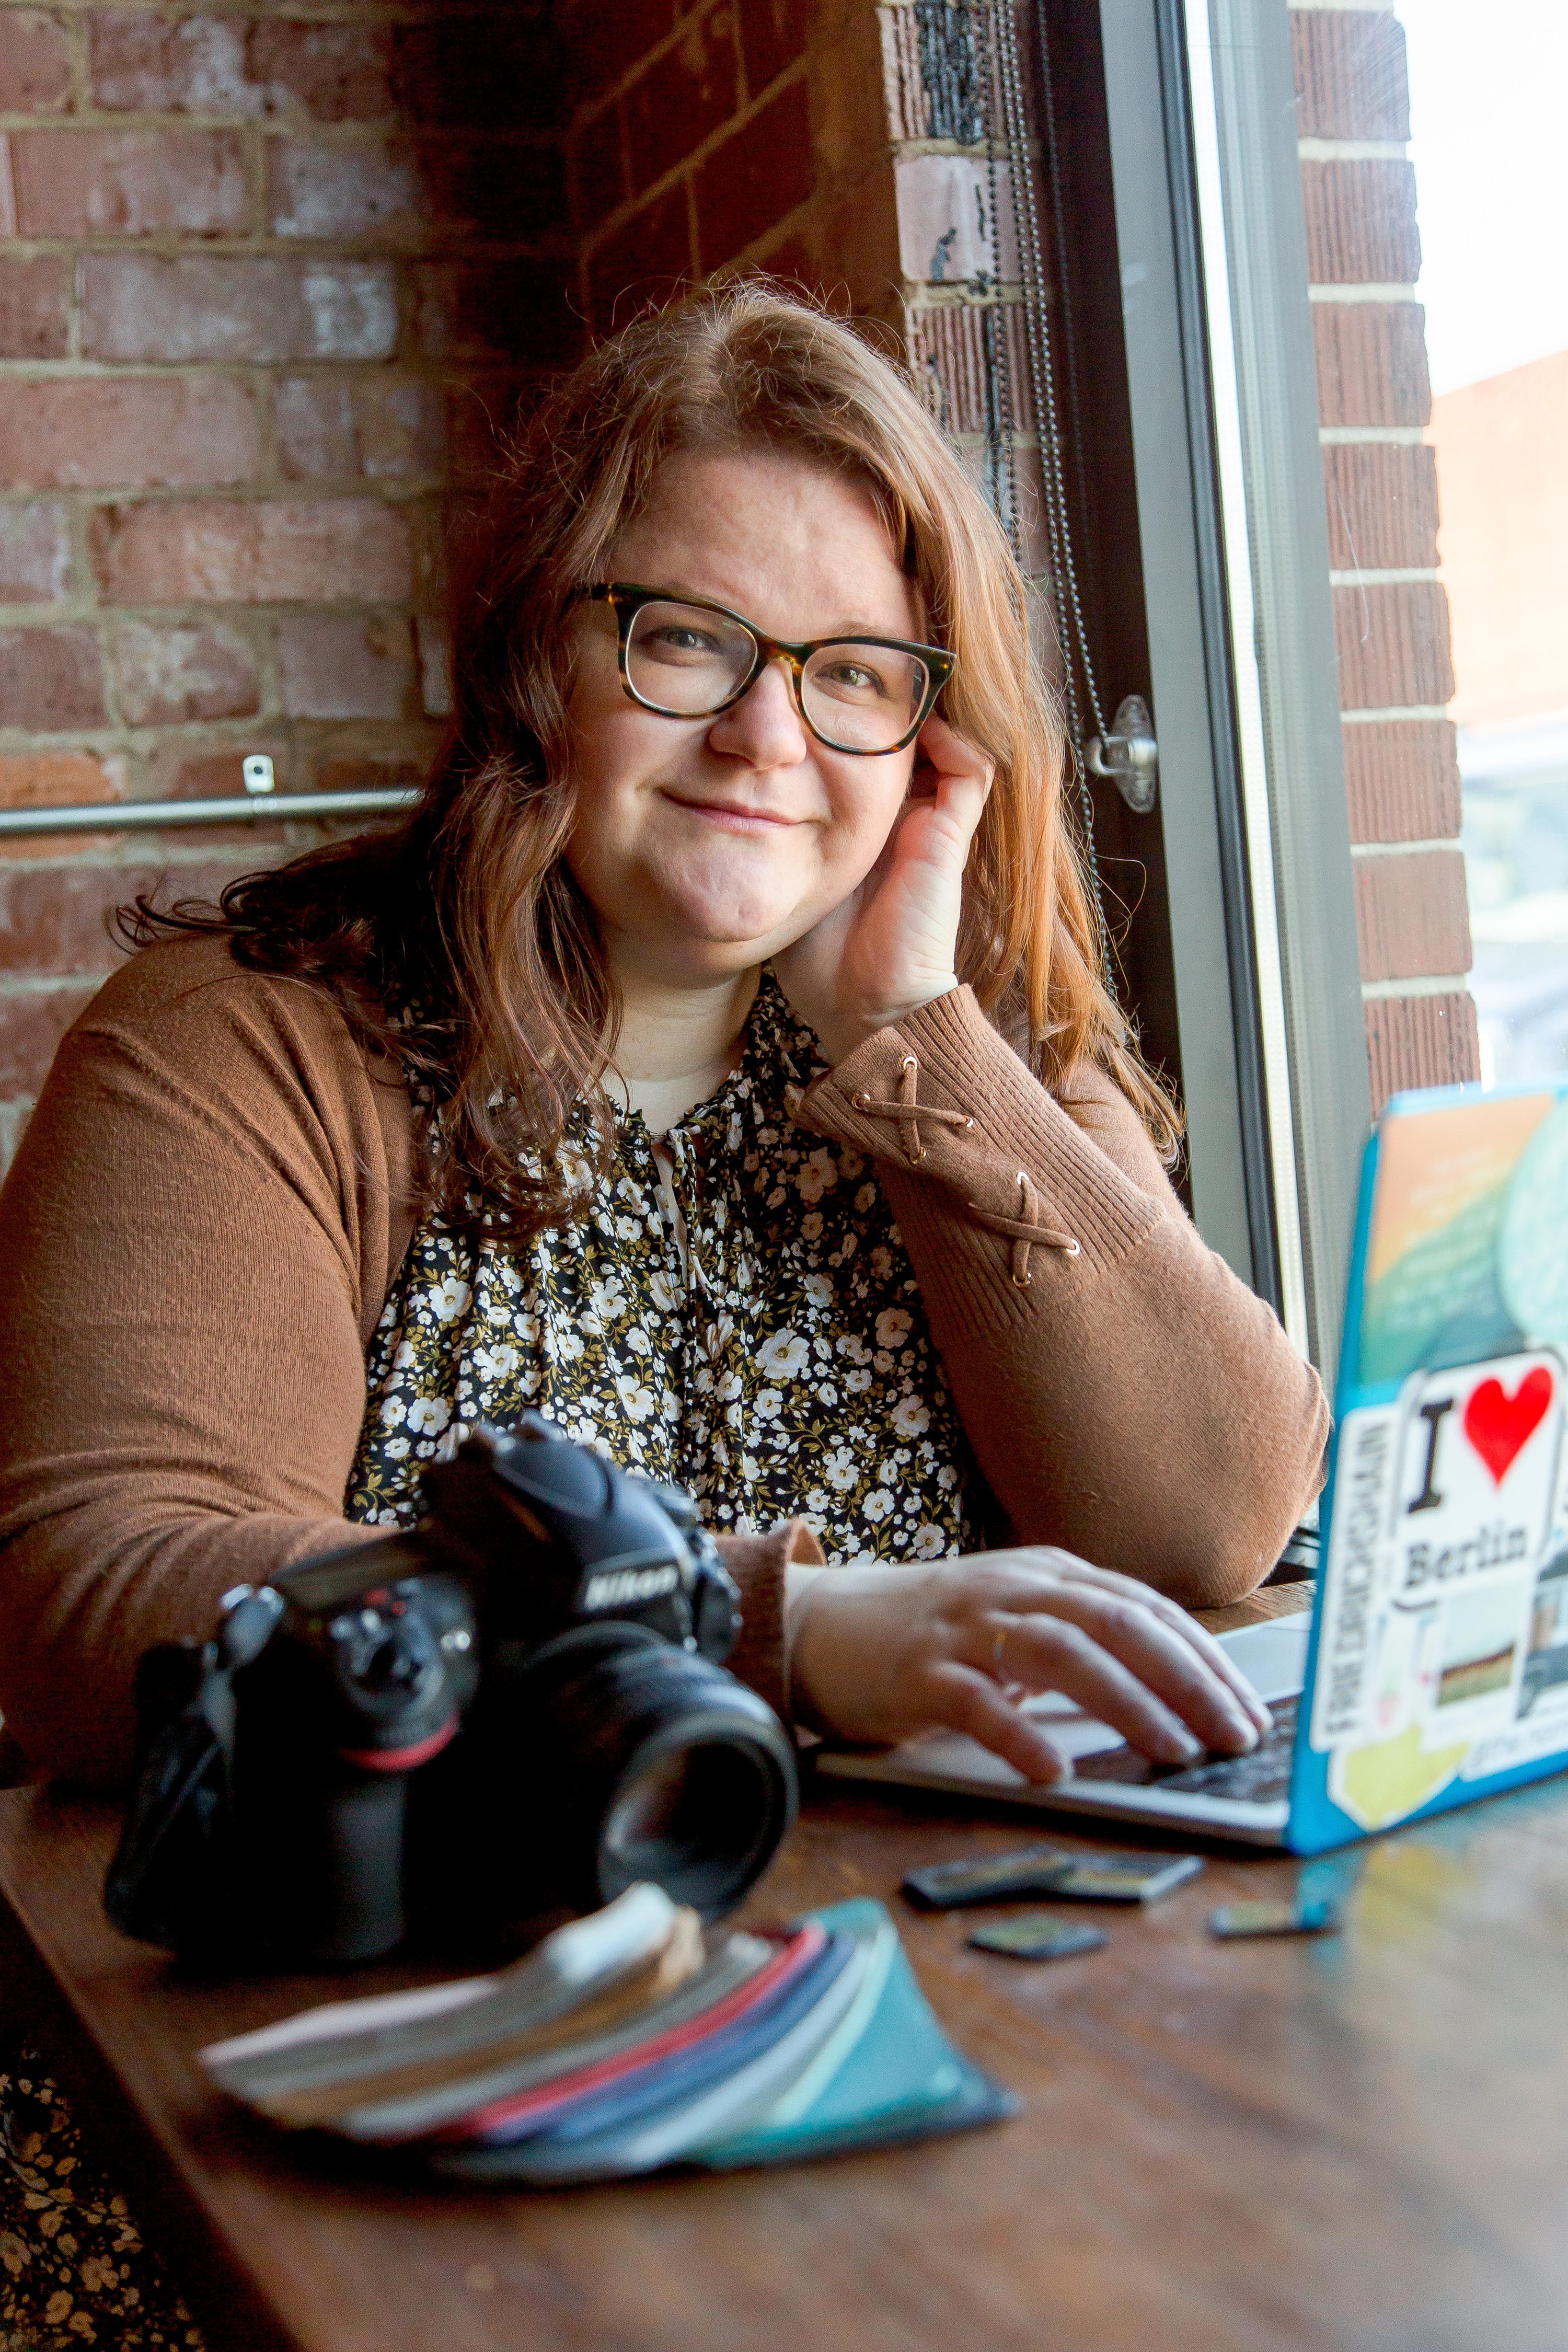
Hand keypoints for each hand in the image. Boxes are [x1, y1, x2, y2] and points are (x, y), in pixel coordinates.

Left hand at [773, 715, 992, 1065]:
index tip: (817, 707)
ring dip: (919, 719)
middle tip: (848, 684)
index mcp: (864, 836)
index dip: (848, 734)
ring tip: (887, 692)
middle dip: (883, 714)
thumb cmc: (821, 965)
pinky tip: (919, 726)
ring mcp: (930, 829)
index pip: (865, 767)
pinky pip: (971, 772)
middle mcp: (901, 826)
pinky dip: (953, 740)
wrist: (866, 1007)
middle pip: (905, 751)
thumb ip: (772, 846)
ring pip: (944, 750)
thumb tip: (734, 808)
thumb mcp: (785, 884)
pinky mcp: (947, 838)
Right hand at [789, 1548, 1271, 1782]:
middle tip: (1232, 1734)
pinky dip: (1018, 1734)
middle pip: (1117, 1623)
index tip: (1248, 1709)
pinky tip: (1051, 1770)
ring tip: (1170, 1749)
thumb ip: (1085, 1641)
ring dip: (1124, 1701)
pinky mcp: (918, 1671)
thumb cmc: (936, 1633)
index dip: (1203, 1659)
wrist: (822, 1623)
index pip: (1146, 1609)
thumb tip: (1178, 1693)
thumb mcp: (1018, 1620)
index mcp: (1049, 1576)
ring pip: (1059, 1653)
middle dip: (1186, 1679)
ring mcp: (965, 1628)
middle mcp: (1014, 1591)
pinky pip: (975, 1701)